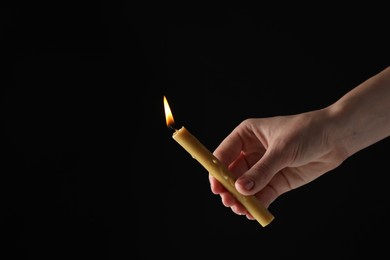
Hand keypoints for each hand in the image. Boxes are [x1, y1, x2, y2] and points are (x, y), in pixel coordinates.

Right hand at [210, 109, 347, 218]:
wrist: (336, 138)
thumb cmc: (307, 132)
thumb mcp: (282, 149)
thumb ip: (262, 170)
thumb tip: (241, 189)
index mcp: (246, 135)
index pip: (224, 154)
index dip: (217, 170)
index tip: (216, 186)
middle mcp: (252, 152)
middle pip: (232, 173)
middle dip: (229, 189)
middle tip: (228, 202)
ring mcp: (264, 168)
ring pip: (246, 187)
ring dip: (242, 199)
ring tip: (241, 210)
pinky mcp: (277, 181)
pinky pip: (262, 195)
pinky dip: (257, 205)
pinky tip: (254, 213)